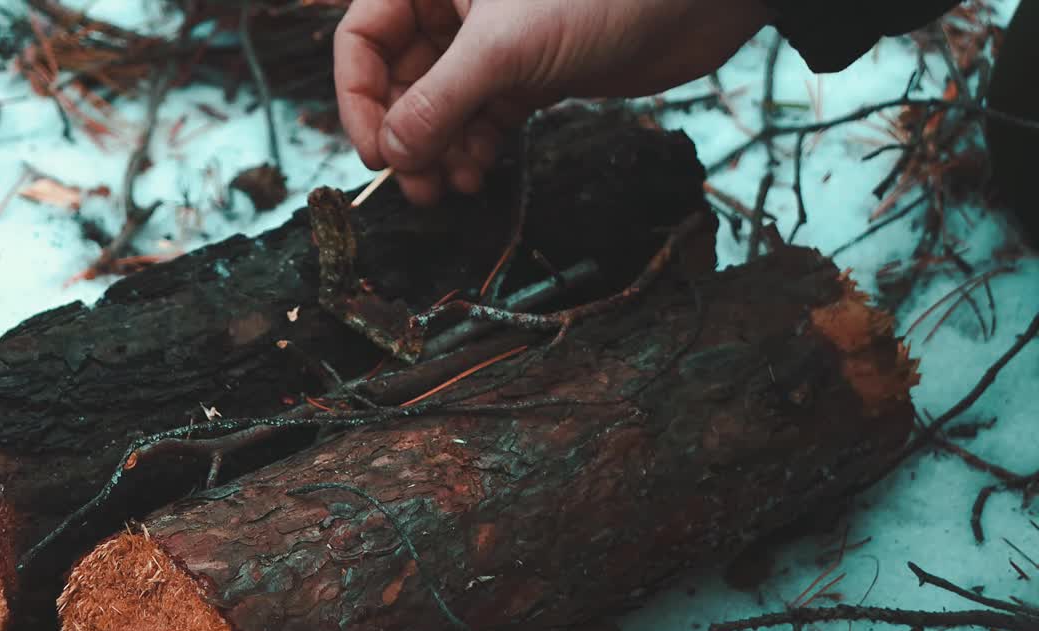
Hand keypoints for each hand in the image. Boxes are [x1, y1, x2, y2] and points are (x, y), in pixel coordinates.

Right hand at [335, 0, 771, 204]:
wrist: (695, 0)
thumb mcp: (504, 48)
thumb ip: (439, 102)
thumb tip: (392, 155)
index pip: (364, 38)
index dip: (359, 98)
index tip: (376, 154)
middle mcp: (456, 7)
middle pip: (399, 78)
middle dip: (406, 134)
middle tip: (416, 185)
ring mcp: (494, 42)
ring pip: (441, 104)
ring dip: (439, 150)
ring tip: (451, 188)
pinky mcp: (529, 72)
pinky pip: (481, 115)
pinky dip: (475, 147)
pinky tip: (480, 173)